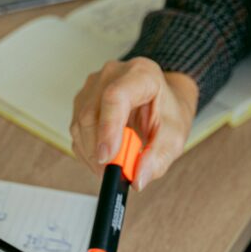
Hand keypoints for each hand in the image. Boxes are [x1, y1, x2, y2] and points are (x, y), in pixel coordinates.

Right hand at [70, 57, 198, 190]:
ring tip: (113, 166)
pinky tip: (104, 157)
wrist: (161, 101)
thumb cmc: (168, 112)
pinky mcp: (82, 101)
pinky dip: (87, 151)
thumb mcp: (174, 136)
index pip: (115, 97)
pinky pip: (76, 131)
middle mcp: (112, 74)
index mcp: (141, 74)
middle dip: (98, 150)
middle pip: (91, 113)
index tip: (108, 158)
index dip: (108, 129)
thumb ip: (158, 157)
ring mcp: (93, 86)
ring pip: (79, 124)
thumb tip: (138, 178)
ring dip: (92, 153)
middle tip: (113, 173)